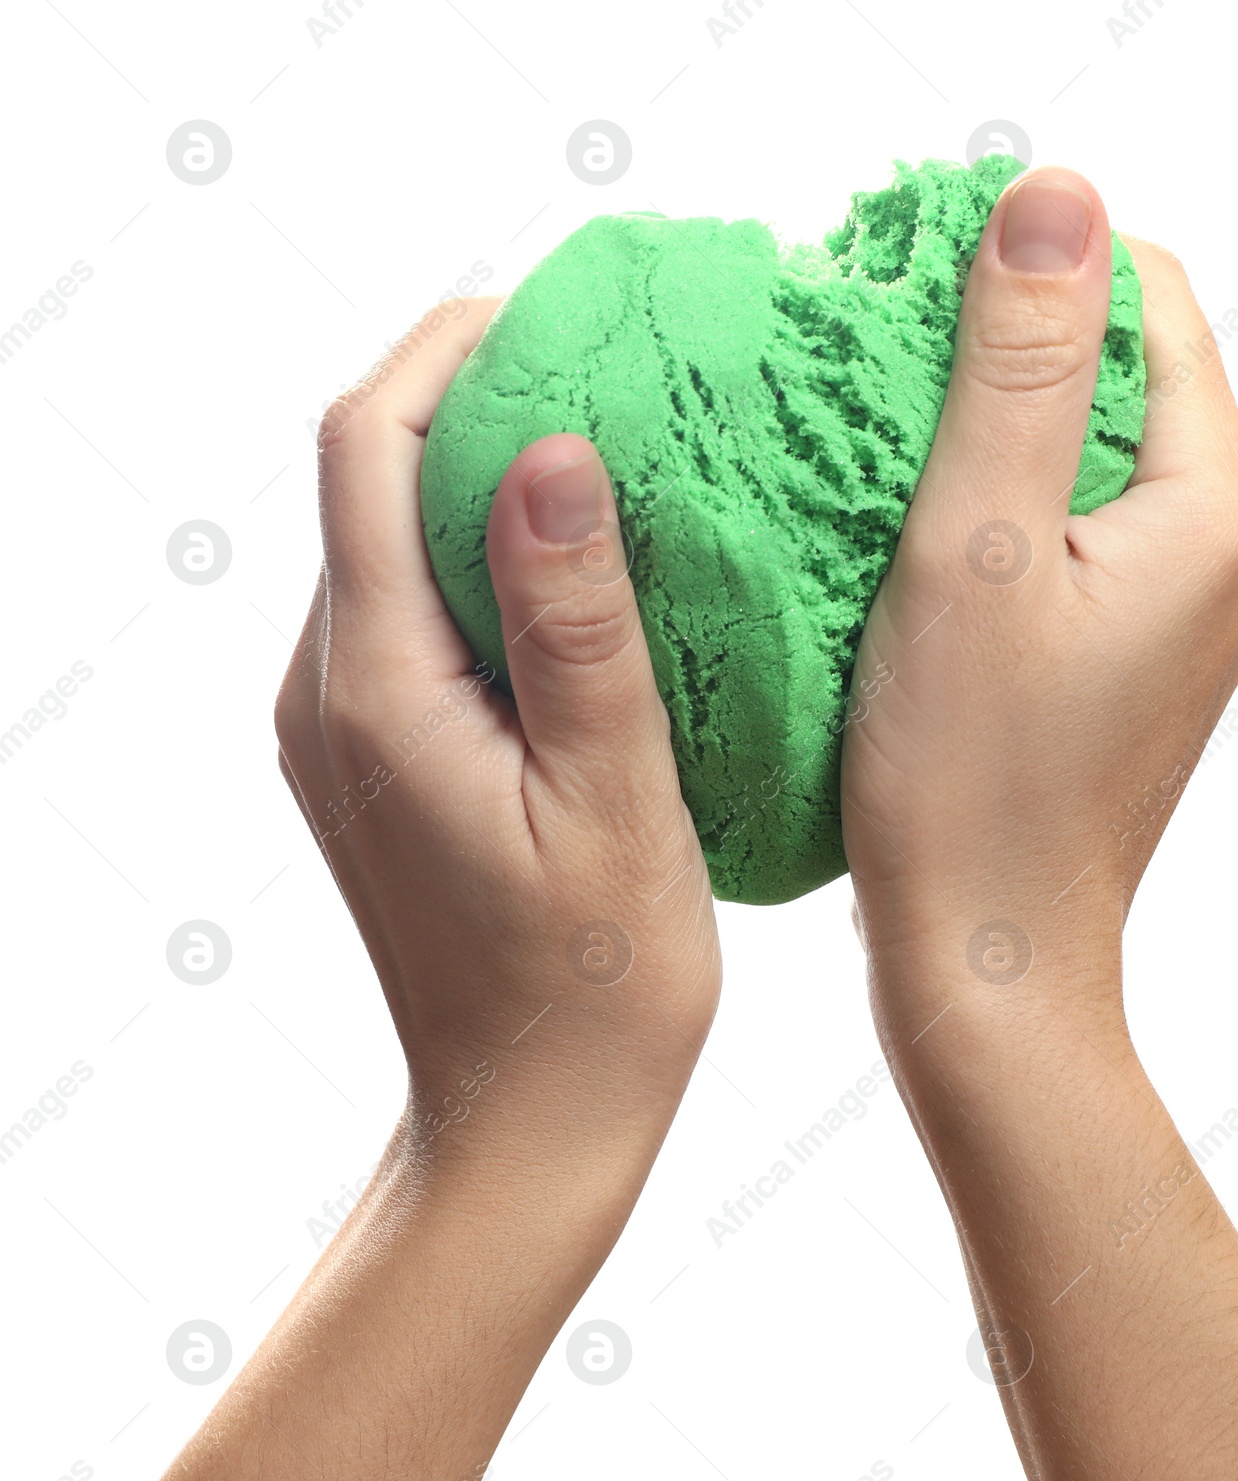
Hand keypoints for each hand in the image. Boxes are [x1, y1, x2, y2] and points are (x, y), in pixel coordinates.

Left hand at [276, 301, 718, 1145]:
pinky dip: (489, 560)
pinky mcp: (380, 754)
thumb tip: (548, 450)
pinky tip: (586, 574)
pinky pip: (416, 610)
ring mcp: (345, 724)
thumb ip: (572, 624)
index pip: (367, 448)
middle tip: (612, 367)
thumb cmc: (593, 988)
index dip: (449, 350)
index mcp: (376, 688)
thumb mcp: (610, 799)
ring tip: (616, 454)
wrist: (528, 1119)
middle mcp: (329, 690)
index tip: (559, 312)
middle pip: (368, 477)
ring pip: (392, 540)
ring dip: (486, 478)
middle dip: (474, 395)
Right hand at [839, 169, 1237, 1480]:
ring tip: (879, 450)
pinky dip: (1001, 506)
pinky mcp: (1141, 649)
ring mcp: (1193, 604)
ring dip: (991, 431)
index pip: (1144, 299)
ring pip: (1089, 452)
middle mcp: (1234, 546)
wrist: (988, 958)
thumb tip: (1053, 197)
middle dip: (1001, 350)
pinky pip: (1075, 528)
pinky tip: (914, 531)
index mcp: (1217, 504)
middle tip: (872, 372)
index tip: (902, 286)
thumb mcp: (973, 548)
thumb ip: (1017, 365)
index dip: (1025, 267)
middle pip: (1121, 372)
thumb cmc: (967, 779)